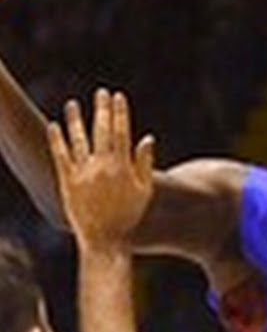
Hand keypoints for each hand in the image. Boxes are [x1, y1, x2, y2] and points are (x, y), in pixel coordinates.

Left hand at [48, 89, 153, 250]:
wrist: (105, 239)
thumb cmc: (129, 216)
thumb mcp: (144, 190)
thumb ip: (145, 162)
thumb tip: (147, 137)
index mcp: (122, 167)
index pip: (122, 132)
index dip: (120, 112)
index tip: (119, 97)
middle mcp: (102, 166)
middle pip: (102, 131)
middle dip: (102, 109)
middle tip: (101, 93)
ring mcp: (83, 173)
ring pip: (78, 140)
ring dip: (76, 120)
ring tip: (73, 104)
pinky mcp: (67, 182)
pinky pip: (61, 156)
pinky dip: (57, 140)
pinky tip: (55, 126)